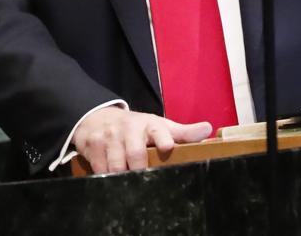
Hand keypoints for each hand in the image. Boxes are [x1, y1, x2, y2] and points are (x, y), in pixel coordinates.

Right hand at [73, 106, 211, 173]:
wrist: (99, 117)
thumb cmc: (137, 127)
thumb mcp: (160, 126)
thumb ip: (183, 133)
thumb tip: (208, 129)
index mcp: (150, 124)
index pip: (158, 130)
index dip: (163, 138)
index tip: (167, 146)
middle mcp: (129, 129)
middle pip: (136, 154)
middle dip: (140, 169)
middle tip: (145, 179)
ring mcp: (109, 137)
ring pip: (116, 165)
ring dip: (122, 176)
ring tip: (129, 182)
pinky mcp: (92, 146)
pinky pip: (100, 169)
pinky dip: (106, 177)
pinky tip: (112, 179)